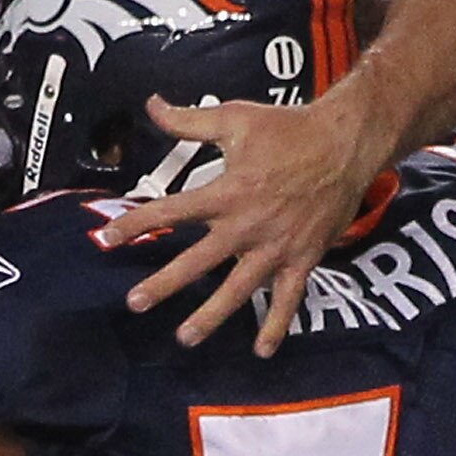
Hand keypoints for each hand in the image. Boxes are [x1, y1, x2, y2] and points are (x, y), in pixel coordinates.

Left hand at [94, 93, 384, 354]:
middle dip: (164, 283)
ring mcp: (276, 247)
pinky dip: (277, 324)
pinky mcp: (302, 257)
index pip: (171, 211)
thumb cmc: (289, 129)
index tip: (108, 240)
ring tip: (185, 337)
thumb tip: (150, 104)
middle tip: (135, 302)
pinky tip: (261, 350)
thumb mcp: (235, 119)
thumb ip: (188, 121)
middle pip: (198, 261)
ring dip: (211, 316)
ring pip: (239, 290)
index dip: (137, 224)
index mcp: (227, 193)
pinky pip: (289, 298)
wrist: (347, 143)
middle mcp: (247, 225)